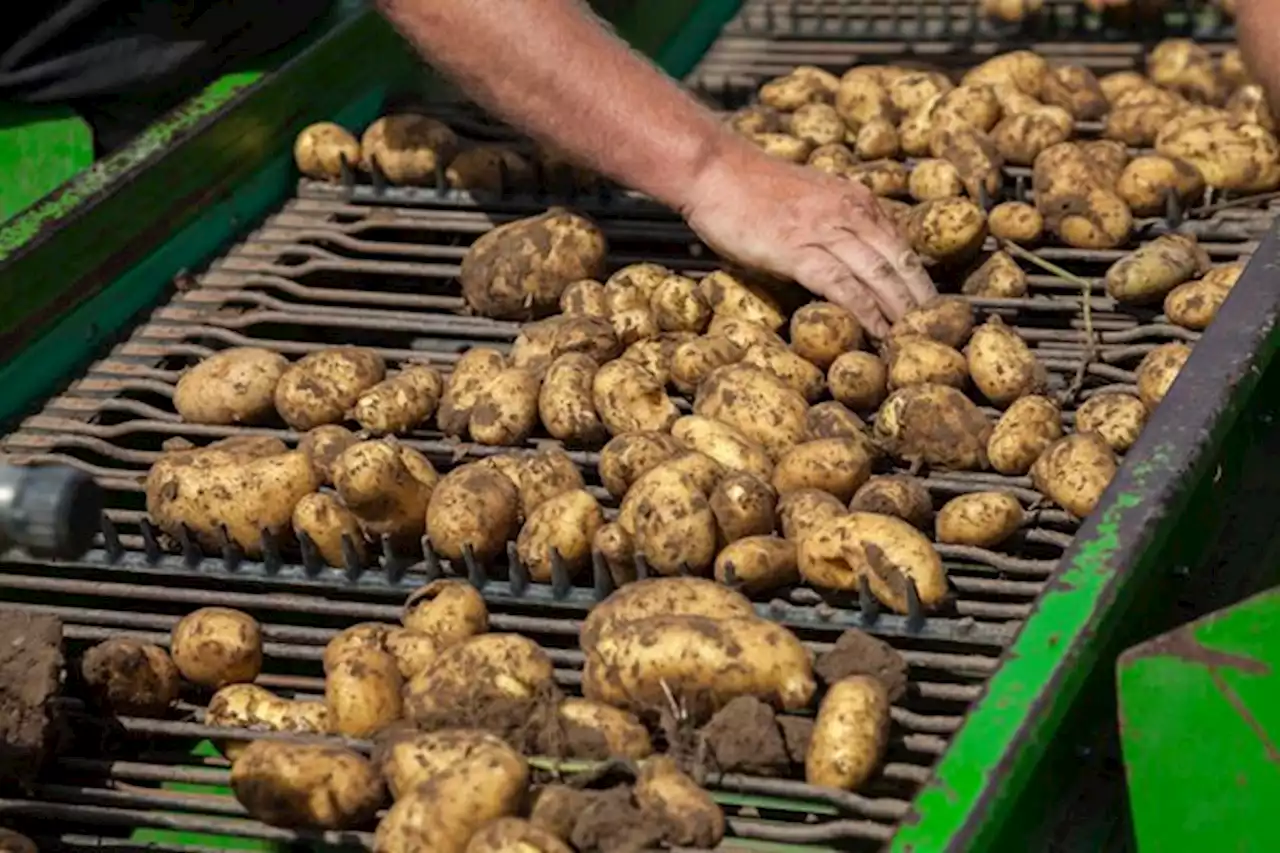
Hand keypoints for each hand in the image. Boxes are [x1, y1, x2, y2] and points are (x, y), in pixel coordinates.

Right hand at [679, 139, 935, 338]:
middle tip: (936, 330)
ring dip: (899, 309)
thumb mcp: (809, 199)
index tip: (931, 307)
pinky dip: (865, 311)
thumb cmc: (752, 188)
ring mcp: (825, 230)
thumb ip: (834, 224)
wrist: (715, 170)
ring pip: (878, 273)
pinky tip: (876, 330)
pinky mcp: (798, 250)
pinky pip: (842, 285)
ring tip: (912, 339)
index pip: (901, 243)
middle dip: (921, 299)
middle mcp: (849, 212)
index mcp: (855, 200)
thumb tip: (849, 260)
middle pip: (899, 260)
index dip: (919, 279)